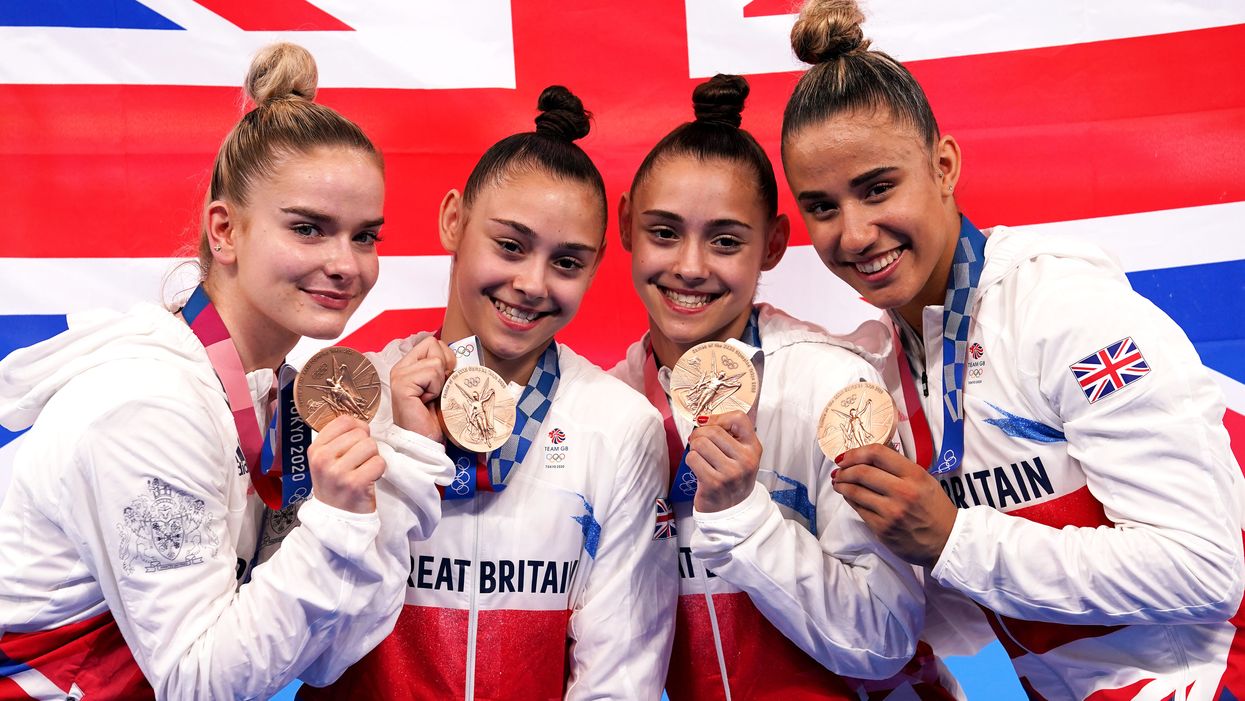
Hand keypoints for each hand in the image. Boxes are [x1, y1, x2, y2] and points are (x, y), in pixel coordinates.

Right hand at [308, 415, 385, 513]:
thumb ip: (338, 439)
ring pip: (371, 446)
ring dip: (373, 458)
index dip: (357, 429)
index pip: (344, 421)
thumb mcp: (326, 460)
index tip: (354, 443)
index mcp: (315, 449)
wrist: (337, 518)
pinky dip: (379, 470)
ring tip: (363, 470)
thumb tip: (360, 420)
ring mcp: (338, 472)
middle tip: (358, 463)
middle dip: (365, 446)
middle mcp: (323, 459)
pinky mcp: (355, 484)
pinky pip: (379, 462)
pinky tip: (368, 479)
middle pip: (360, 433)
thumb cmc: (335, 485)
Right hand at [390, 336, 455, 441]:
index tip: (443, 381)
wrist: (426, 441)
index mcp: (410, 365)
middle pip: (433, 344)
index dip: (445, 358)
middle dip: (444, 366)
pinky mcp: (401, 384)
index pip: (432, 342)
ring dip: (440, 382)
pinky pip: (431, 372)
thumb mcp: (443, 386)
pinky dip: (436, 388)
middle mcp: (401, 367)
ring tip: (431, 398)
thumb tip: (458, 357)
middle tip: (437, 389)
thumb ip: (445, 368)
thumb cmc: (435, 417)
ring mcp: (399, 374)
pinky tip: (426, 401)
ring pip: (435, 360)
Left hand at [686, 411, 762, 512]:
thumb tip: (702, 419)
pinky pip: (693, 459)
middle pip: (713, 430)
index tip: (712, 425)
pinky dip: (691, 460)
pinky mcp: (713, 483)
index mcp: (754, 448)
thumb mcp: (741, 454)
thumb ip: (729, 434)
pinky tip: (698, 467)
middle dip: (700, 433)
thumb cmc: (733, 477)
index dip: (719, 418)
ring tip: (700, 456)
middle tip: (699, 441)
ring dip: (694, 447)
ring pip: (700, 443)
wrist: (732, 509)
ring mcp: (730, 473)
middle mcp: (745, 460)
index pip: (738, 418)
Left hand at [831, 444, 957, 566]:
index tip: (846, 456)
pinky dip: (850, 499)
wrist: (946, 541)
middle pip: (862, 472)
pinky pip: (859, 509)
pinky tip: (849, 495)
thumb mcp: (924, 480)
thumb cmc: (935, 508)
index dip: (856, 452)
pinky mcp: (882, 529)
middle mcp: (902, 492)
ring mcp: (891, 512)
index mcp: (914, 475)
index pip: (878, 453)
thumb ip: (899, 467)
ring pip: (856, 491)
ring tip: (838, 481)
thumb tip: (869, 455)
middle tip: (839, 470)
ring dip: (842, 484)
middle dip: (844, 469)